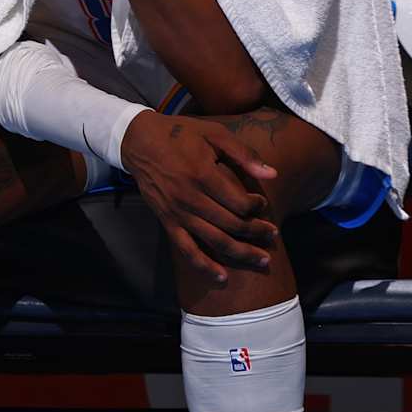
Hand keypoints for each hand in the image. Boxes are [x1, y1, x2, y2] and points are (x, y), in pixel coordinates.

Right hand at [121, 111, 279, 283]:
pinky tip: (222, 277)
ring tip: (262, 260)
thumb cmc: (180, 134)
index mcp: (203, 175)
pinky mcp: (167, 221)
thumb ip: (244, 154)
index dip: (257, 207)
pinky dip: (204, 266)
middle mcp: (190, 198)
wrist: (138, 141)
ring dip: (241, 253)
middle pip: (232, 225)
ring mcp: (177, 212)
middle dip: (257, 233)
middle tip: (273, 235)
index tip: (262, 203)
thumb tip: (272, 174)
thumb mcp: (214, 134)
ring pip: (215, 241)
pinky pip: (186, 249)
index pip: (239, 203)